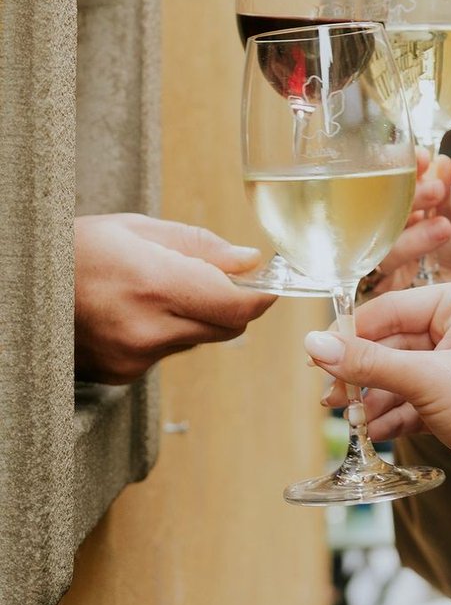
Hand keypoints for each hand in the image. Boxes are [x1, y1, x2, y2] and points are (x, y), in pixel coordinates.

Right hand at [74, 214, 270, 383]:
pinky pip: (168, 352)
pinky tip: (135, 310)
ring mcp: (133, 358)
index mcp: (154, 285)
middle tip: (217, 277)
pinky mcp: (122, 375)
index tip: (270, 284)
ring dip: (196, 316)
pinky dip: (166, 331)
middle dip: (231, 303)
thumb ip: (200, 247)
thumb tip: (249, 260)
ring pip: (198, 339)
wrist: (19, 289)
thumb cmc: (73, 249)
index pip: (236, 306)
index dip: (261, 296)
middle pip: (226, 328)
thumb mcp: (137, 229)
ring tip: (156, 287)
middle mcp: (147, 329)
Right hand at [305, 281, 450, 502]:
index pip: (392, 308)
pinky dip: (391, 414)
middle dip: (361, 373)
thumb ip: (370, 363)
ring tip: (350, 419)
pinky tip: (371, 432)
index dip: (352, 333)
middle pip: (391, 342)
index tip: (316, 355)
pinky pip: (410, 398)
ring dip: (372, 398)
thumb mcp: (429, 382)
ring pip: (397, 373)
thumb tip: (316, 344)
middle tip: (331, 396)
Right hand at [363, 155, 450, 294]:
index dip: (403, 165)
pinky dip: (406, 254)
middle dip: (408, 195)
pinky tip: (427, 250)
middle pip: (379, 203)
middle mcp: (381, 221)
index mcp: (399, 199)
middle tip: (437, 191)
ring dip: (413, 232)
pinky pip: (377, 266)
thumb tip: (442, 163)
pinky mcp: (370, 279)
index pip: (391, 175)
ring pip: (379, 236)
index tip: (422, 159)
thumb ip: (450, 194)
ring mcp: (371, 250)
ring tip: (444, 227)